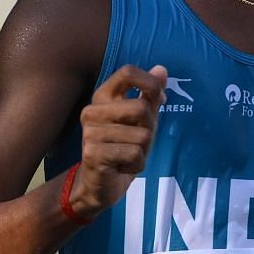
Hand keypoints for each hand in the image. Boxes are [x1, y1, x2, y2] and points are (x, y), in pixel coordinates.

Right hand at [67, 65, 166, 220]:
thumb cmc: (122, 147)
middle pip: (141, 107)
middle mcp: (92, 111)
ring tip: (126, 155)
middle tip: (136, 141)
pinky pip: (135, 154)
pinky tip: (122, 167)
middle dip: (149, 128)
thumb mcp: (141, 120)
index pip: (127, 73)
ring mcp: (90, 133)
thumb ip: (150, 95)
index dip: (149, 82)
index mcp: (102, 97)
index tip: (157, 98)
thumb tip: (162, 69)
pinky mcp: (93, 154)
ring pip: (141, 135)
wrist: (99, 183)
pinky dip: (136, 164)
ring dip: (142, 151)